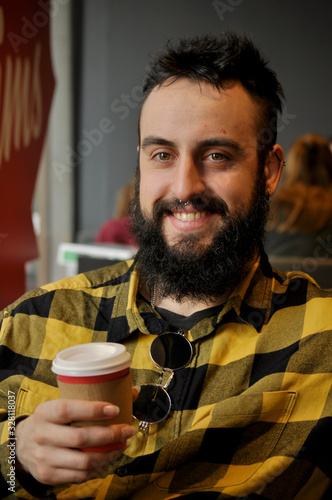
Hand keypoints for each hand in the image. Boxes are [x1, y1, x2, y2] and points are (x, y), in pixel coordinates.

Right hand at [15, 398, 136, 485]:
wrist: (21, 445)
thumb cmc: (50, 421)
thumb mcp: (60, 404)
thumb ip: (90, 398)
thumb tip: (129, 392)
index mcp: (45, 412)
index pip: (69, 409)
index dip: (93, 410)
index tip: (115, 409)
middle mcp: (42, 435)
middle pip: (81, 437)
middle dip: (110, 435)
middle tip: (127, 430)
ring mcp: (44, 457)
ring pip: (84, 460)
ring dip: (108, 454)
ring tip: (121, 445)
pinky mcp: (48, 475)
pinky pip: (79, 474)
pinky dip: (97, 467)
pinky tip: (106, 458)